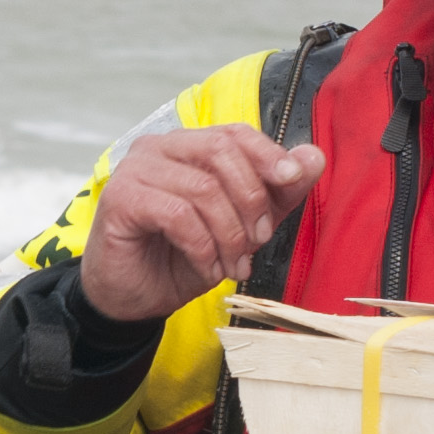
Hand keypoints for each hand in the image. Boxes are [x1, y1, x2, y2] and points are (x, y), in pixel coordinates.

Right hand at [76, 127, 326, 322]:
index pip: (234, 133)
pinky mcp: (120, 198)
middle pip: (221, 151)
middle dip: (251, 199)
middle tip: (259, 240)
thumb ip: (278, 193)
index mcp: (187, 146)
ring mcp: (135, 170)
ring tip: (233, 265)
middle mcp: (158, 148)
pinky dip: (202, 246)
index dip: (268, 153)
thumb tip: (313, 157)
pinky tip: (207, 267)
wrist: (135, 299)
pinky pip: (177, 213)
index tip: (292, 178)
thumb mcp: (243, 227)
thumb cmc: (182, 258)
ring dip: (229, 234)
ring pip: (203, 187)